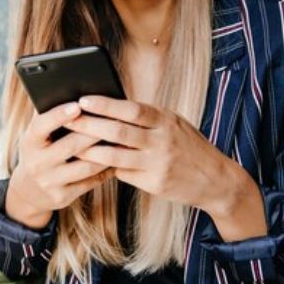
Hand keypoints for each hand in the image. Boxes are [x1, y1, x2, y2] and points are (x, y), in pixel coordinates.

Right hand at [5, 102, 113, 227]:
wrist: (28, 191)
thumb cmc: (39, 151)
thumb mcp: (36, 136)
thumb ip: (50, 119)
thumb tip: (74, 93)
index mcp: (29, 142)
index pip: (42, 126)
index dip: (59, 115)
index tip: (78, 104)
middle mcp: (37, 163)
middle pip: (71, 145)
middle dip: (95, 131)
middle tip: (115, 117)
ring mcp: (50, 182)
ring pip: (86, 165)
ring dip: (107, 151)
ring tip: (123, 138)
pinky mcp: (63, 196)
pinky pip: (91, 181)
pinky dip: (107, 169)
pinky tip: (119, 158)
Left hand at [64, 95, 262, 239]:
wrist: (216, 180)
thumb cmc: (189, 147)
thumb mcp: (174, 124)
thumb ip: (148, 118)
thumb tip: (113, 106)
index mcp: (166, 120)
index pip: (132, 109)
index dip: (106, 104)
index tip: (84, 99)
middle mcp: (162, 141)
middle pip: (119, 132)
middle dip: (90, 126)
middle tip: (68, 121)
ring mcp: (158, 164)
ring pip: (116, 156)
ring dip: (91, 150)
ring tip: (72, 145)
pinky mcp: (154, 184)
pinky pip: (124, 173)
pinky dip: (107, 167)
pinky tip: (93, 163)